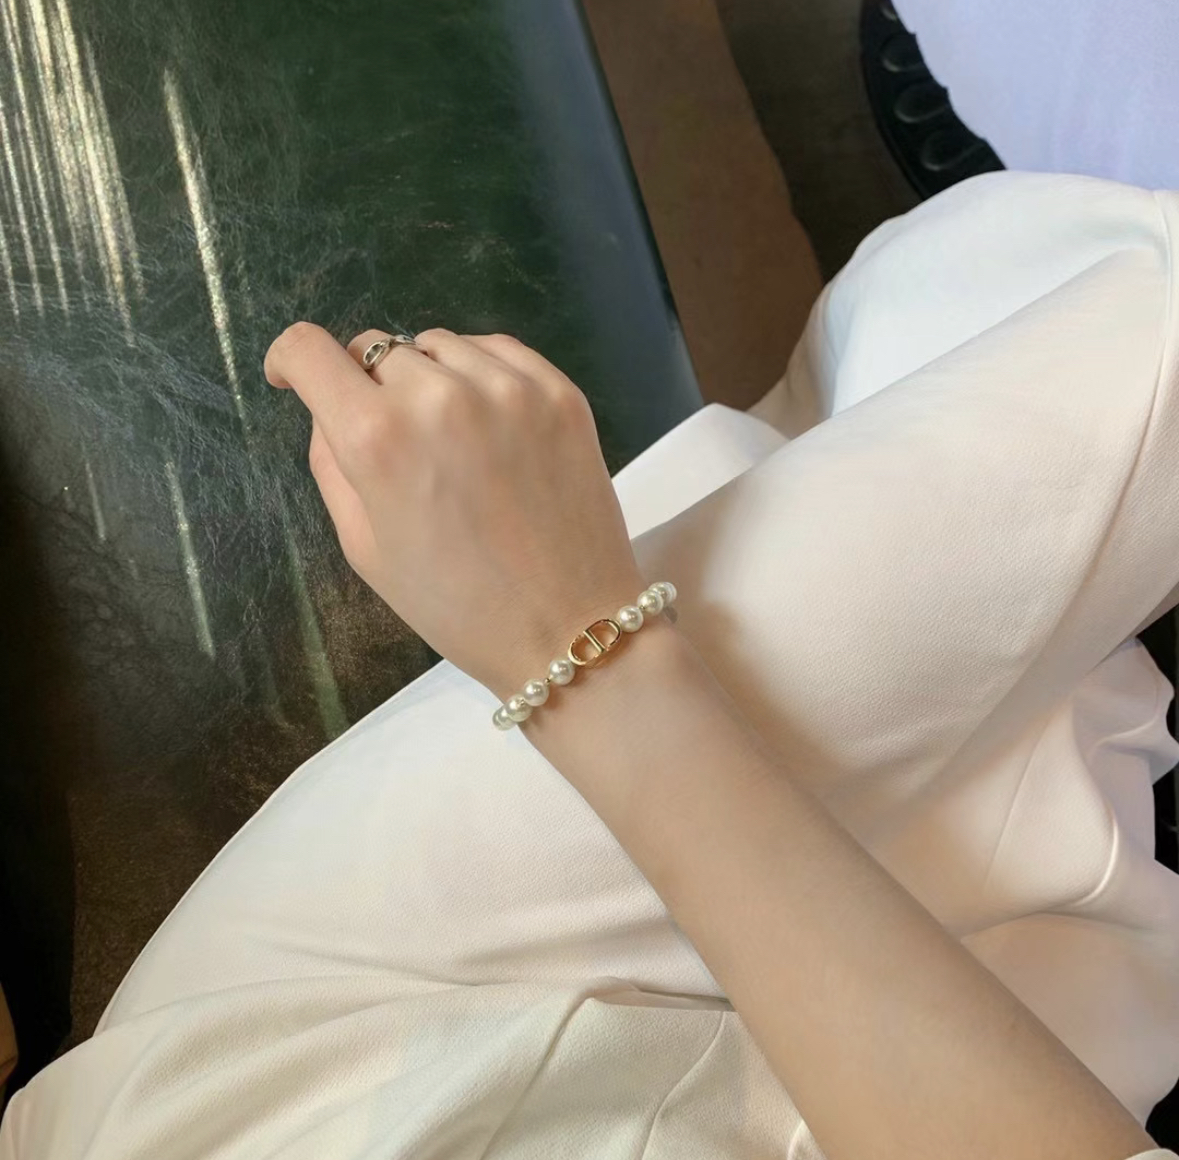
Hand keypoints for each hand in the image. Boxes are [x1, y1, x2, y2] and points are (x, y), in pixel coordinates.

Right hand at [263, 324, 646, 701]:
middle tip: (396, 445)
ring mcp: (507, 388)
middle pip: (375, 350)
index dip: (291, 360)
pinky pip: (496, 350)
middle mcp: (440, 395)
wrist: (568, 626)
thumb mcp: (365, 547)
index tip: (296, 379)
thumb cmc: (456, 604)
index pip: (309, 350)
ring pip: (437, 346)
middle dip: (369, 389)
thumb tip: (328, 407)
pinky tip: (488, 423)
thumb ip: (331, 462)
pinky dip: (479, 373)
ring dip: (427, 378)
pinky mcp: (558, 391)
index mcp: (378, 438)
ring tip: (449, 440)